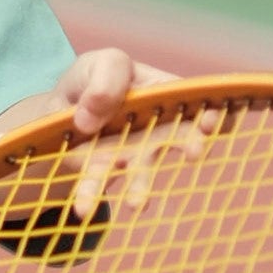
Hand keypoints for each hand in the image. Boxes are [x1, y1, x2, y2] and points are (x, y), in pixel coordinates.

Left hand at [48, 50, 222, 220]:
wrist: (58, 109)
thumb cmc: (92, 80)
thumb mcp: (100, 64)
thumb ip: (105, 79)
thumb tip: (92, 118)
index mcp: (165, 94)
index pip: (200, 102)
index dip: (214, 112)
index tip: (211, 121)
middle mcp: (157, 128)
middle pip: (181, 137)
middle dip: (190, 143)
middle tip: (196, 152)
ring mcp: (133, 151)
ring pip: (141, 169)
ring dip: (141, 186)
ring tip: (135, 204)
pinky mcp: (103, 167)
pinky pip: (99, 182)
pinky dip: (91, 194)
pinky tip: (83, 208)